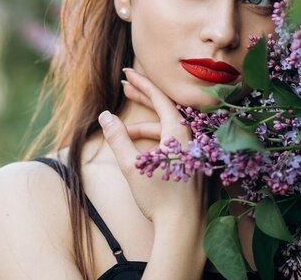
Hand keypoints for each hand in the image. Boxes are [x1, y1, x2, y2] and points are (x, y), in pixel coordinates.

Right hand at [98, 68, 207, 226]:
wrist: (185, 228)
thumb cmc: (159, 198)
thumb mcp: (132, 166)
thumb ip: (118, 138)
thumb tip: (105, 116)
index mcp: (179, 132)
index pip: (160, 98)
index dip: (142, 84)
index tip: (126, 73)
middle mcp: (191, 137)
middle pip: (166, 109)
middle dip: (144, 97)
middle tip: (125, 88)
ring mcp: (195, 150)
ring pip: (169, 128)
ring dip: (146, 126)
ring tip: (122, 131)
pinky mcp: (196, 163)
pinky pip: (175, 142)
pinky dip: (157, 140)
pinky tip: (141, 149)